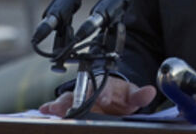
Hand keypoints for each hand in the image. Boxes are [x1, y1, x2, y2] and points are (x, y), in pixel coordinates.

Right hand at [38, 77, 155, 116]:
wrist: (110, 96)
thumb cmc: (119, 96)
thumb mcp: (131, 96)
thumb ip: (139, 95)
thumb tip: (151, 91)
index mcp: (105, 85)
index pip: (103, 88)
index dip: (102, 94)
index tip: (103, 100)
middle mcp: (89, 89)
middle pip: (80, 93)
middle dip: (74, 100)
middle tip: (68, 107)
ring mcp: (78, 97)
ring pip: (67, 99)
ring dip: (59, 104)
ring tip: (52, 109)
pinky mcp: (70, 105)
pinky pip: (59, 106)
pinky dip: (50, 107)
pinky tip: (44, 110)